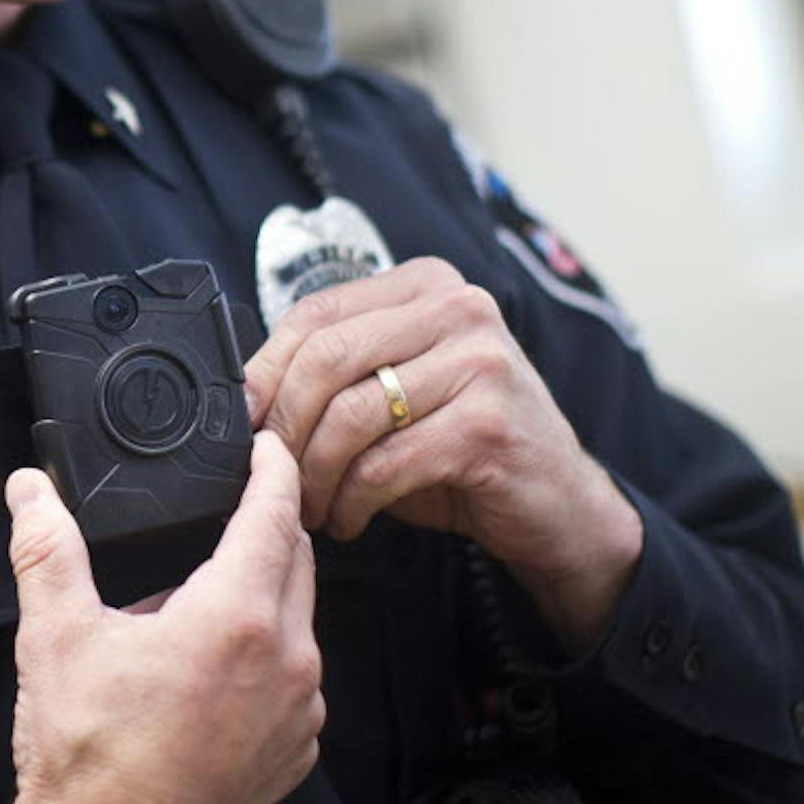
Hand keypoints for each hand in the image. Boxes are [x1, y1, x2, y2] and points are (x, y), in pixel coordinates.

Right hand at [7, 433, 322, 803]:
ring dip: (261, 596)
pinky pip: (297, 680)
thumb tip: (32, 491)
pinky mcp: (296, 753)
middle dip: (267, 526)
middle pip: (296, 561)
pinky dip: (266, 657)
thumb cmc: (88, 760)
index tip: (266, 445)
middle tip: (226, 510)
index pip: (275, 513)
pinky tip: (208, 671)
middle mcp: (287, 662)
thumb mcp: (56, 636)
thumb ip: (46, 547)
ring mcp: (299, 712)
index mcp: (236, 618)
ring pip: (299, 622)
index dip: (272, 467)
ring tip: (191, 606)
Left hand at [244, 259, 641, 649]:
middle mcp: (458, 308)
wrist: (558, 504)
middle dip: (285, 427)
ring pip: (350, 414)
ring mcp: (480, 363)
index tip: (245, 422)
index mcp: (426, 285)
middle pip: (325, 358)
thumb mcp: (398, 391)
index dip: (265, 371)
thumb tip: (247, 397)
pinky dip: (351, 501)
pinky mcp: (487, 425)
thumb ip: (338, 375)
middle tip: (273, 475)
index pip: (315, 313)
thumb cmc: (464, 445)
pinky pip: (383, 465)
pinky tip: (349, 519)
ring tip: (312, 505)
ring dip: (314, 474)